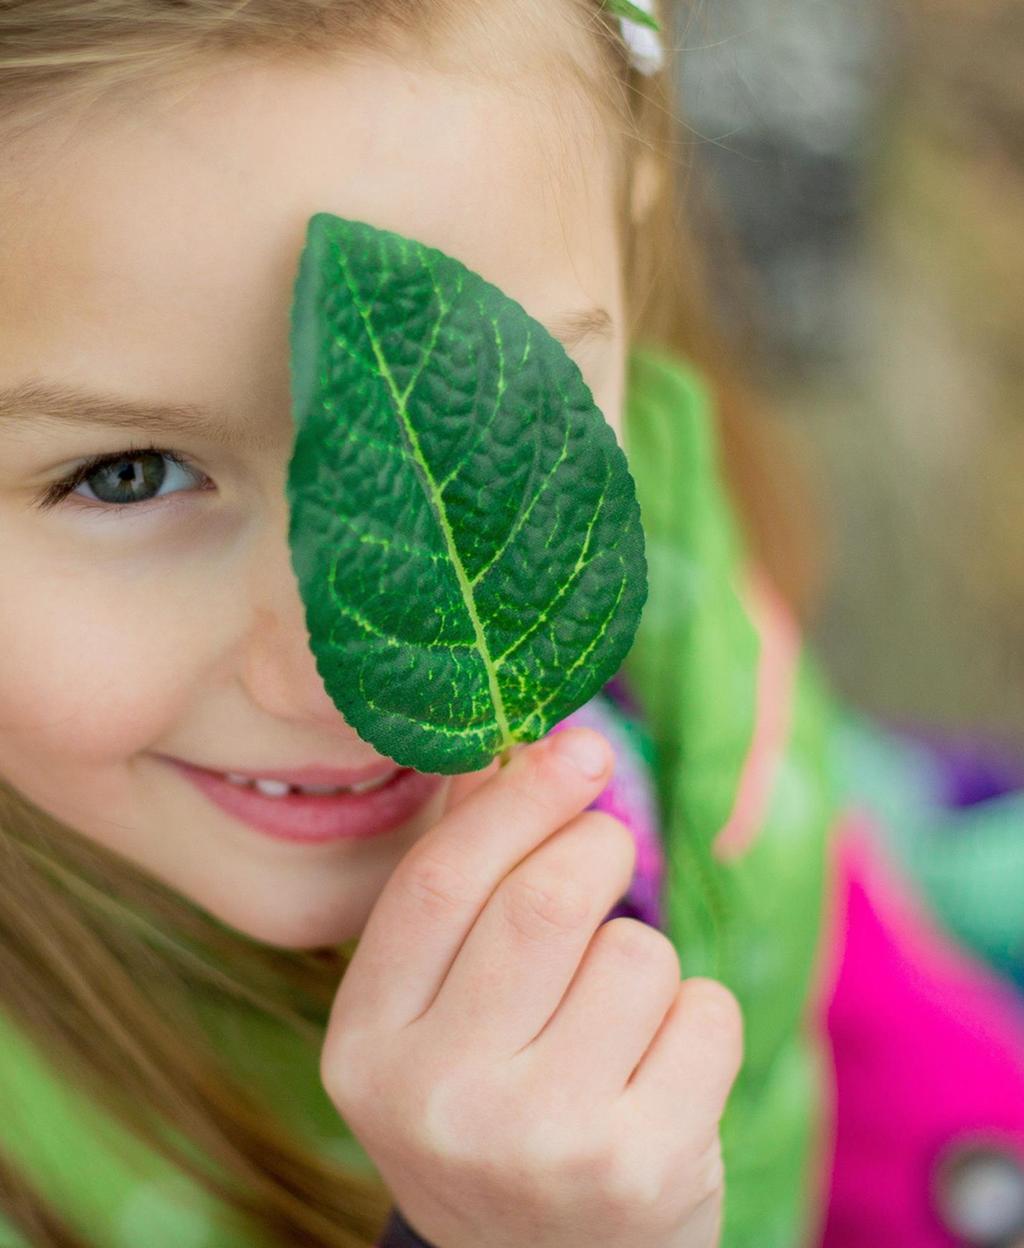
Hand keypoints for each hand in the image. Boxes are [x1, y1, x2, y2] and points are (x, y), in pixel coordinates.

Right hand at [321, 728, 742, 1247]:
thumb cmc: (493, 1110)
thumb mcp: (436, 1018)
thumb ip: (460, 892)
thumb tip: (509, 753)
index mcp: (366, 1045)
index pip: (438, 882)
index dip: (517, 798)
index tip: (579, 747)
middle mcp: (436, 1099)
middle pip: (546, 901)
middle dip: (598, 846)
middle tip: (609, 848)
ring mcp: (538, 1143)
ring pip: (636, 951)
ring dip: (642, 954)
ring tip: (614, 1018)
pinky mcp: (638, 1169)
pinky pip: (706, 1011)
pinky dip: (697, 1015)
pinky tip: (659, 1072)